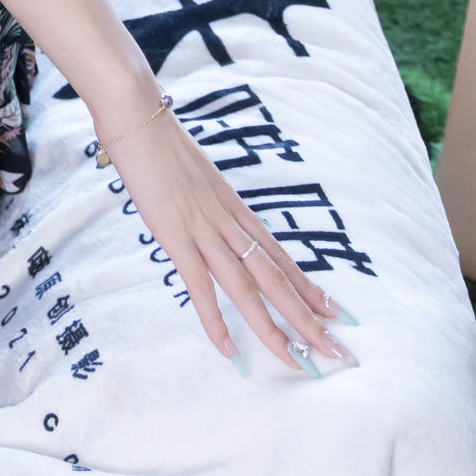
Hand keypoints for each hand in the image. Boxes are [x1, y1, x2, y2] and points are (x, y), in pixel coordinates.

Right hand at [93, 94, 355, 373]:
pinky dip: (214, 320)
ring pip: (247, 288)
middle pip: (275, 278)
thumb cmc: (160, 142)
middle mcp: (229, 222)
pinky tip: (228, 350)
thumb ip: (207, 201)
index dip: (309, 286)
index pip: (280, 256)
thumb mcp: (195, 176)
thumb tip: (210, 218)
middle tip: (337, 350)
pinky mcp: (175, 235)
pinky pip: (200, 285)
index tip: (336, 313)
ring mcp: (204, 229)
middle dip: (307, 317)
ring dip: (273, 328)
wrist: (138, 114)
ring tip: (297, 360)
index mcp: (235, 207)